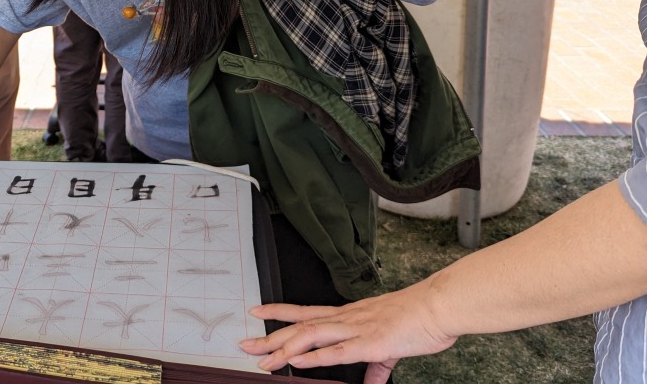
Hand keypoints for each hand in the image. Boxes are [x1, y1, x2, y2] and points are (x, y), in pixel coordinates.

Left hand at [239, 284, 456, 381]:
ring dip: (285, 348)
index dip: (279, 311)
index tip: (256, 311)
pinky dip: (316, 357)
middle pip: (300, 325)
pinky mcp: (370, 343)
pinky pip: (338, 351)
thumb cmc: (418, 320)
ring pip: (311, 335)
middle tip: (244, 344)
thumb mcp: (391, 344)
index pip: (306, 312)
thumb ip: (377, 365)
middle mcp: (346, 319)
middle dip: (271, 336)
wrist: (438, 306)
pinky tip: (298, 363)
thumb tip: (372, 382)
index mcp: (349, 316)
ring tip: (264, 359)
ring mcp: (356, 329)